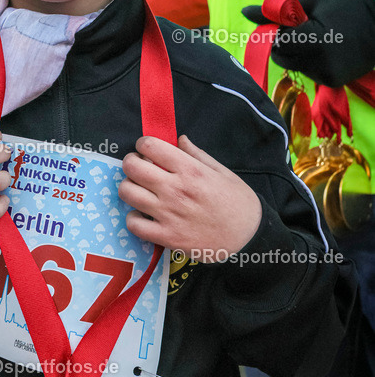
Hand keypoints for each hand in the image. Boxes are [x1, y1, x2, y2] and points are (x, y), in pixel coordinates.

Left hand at [118, 135, 261, 262]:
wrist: (249, 237)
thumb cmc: (238, 202)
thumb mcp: (222, 172)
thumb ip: (197, 154)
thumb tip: (179, 139)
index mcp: (190, 170)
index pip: (150, 146)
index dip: (143, 144)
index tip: (146, 150)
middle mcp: (175, 189)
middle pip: (132, 167)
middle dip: (131, 162)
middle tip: (138, 167)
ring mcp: (168, 214)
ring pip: (127, 193)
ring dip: (129, 188)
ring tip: (139, 190)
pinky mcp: (166, 237)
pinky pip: (134, 224)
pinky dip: (133, 218)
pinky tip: (143, 215)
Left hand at [242, 0, 374, 86]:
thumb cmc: (342, 5)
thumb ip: (276, 9)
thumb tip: (244, 11)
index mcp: (315, 39)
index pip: (278, 42)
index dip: (276, 32)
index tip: (284, 23)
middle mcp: (320, 62)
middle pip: (280, 57)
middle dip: (283, 43)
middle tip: (300, 29)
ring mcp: (327, 76)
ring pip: (292, 66)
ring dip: (295, 53)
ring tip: (316, 38)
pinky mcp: (332, 82)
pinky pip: (307, 72)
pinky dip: (308, 61)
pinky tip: (325, 51)